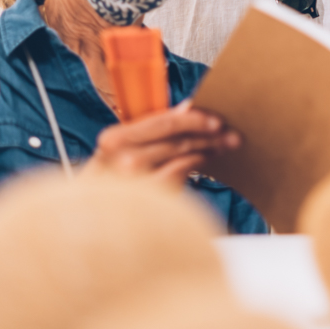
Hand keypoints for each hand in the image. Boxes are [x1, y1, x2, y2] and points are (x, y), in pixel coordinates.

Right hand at [84, 100, 239, 185]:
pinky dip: (196, 165)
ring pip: (181, 154)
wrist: (98, 220)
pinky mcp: (146, 197)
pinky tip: (205, 161)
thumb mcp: (125, 151)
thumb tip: (188, 108)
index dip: (193, 118)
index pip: (162, 121)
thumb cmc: (114, 181)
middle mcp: (119, 158)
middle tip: (231, 134)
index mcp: (112, 139)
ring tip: (223, 146)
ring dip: (207, 147)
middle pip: (175, 137)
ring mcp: (132, 181)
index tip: (216, 119)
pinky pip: (180, 173)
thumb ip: (154, 129)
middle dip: (207, 133)